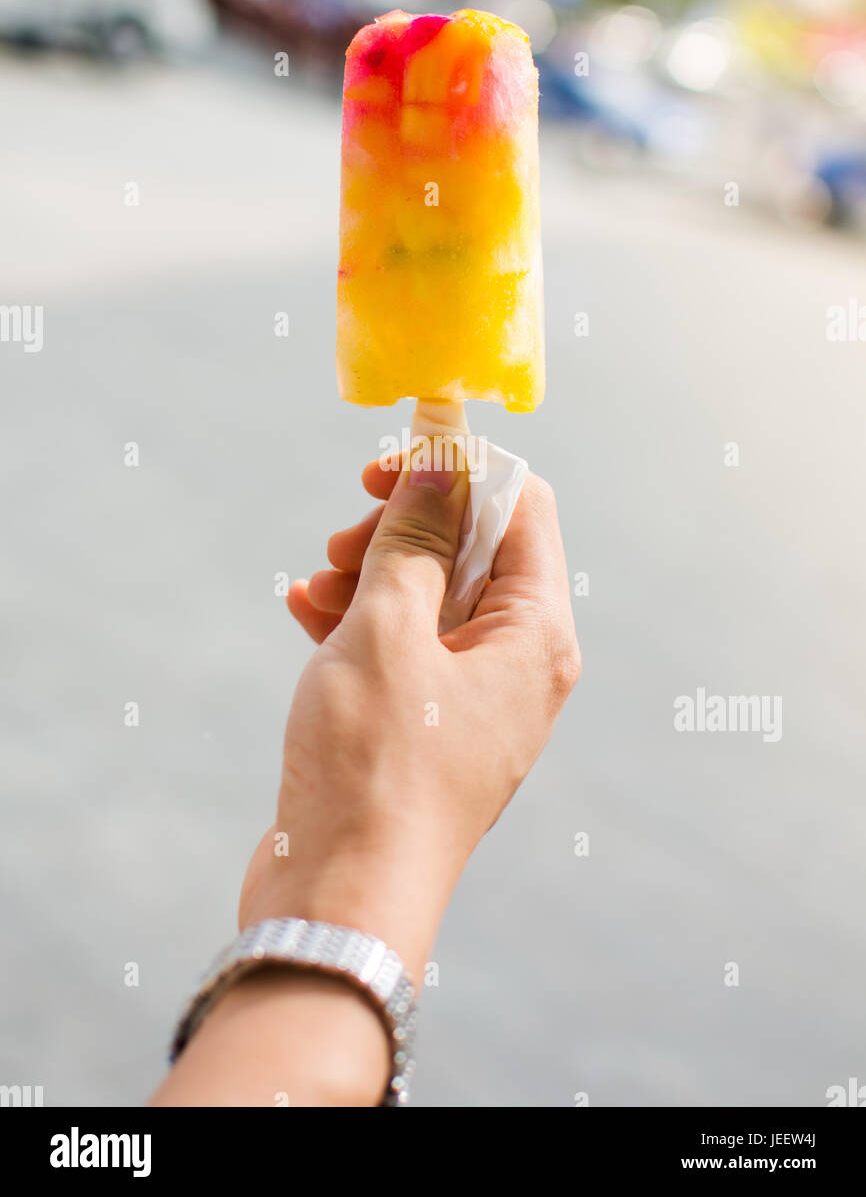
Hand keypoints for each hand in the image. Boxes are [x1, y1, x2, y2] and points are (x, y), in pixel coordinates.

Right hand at [240, 444, 579, 983]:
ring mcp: (473, 701)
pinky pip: (403, 648)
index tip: (385, 465)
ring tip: (314, 584)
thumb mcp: (387, 627)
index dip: (459, 468)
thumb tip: (443, 461)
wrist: (339, 899)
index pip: (523, 507)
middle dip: (404, 525)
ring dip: (372, 572)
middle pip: (475, 549)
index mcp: (537, 636)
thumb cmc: (372, 763)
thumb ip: (416, 536)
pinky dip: (358, 620)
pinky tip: (303, 610)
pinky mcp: (427, 729)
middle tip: (343, 541)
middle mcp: (519, 666)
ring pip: (430, 596)